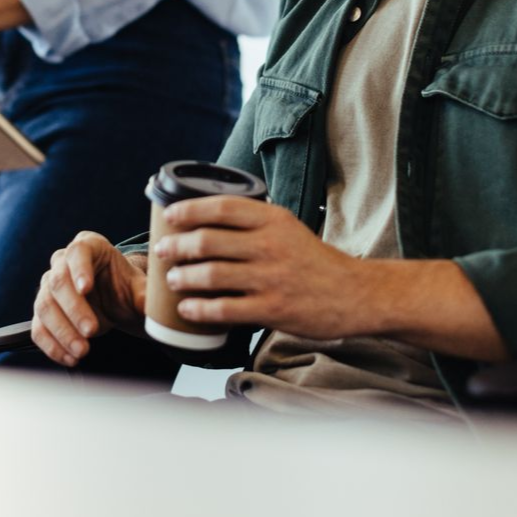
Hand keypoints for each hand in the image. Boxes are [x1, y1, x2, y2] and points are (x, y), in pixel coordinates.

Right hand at [31, 232, 147, 366]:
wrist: (113, 303)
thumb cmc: (123, 287)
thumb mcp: (137, 288)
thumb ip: (143, 295)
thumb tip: (151, 306)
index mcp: (88, 246)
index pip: (78, 252)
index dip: (80, 269)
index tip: (86, 289)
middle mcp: (62, 262)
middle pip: (58, 281)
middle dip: (74, 309)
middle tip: (91, 331)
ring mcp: (48, 286)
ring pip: (45, 306)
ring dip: (62, 331)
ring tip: (82, 351)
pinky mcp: (43, 311)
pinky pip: (38, 328)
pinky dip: (52, 345)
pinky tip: (70, 358)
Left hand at [153, 197, 361, 339]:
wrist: (354, 293)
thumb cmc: (315, 261)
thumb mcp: (289, 228)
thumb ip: (255, 224)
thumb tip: (209, 221)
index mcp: (274, 220)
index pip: (222, 207)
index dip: (189, 210)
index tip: (169, 216)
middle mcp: (270, 245)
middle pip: (209, 241)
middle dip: (177, 246)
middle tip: (162, 250)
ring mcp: (271, 278)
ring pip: (212, 274)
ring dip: (184, 277)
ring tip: (172, 279)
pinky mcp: (273, 309)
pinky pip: (225, 309)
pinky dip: (200, 309)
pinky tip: (187, 309)